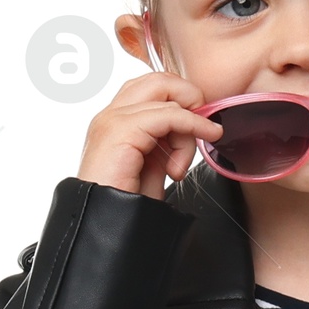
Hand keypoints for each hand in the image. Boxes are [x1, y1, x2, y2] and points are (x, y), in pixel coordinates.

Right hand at [77, 68, 222, 200]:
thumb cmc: (126, 207)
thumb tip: (193, 127)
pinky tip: (203, 138)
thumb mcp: (153, 167)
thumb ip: (166, 141)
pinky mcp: (120, 132)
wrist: (105, 228)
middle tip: (203, 128)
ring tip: (181, 164)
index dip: (182, 101)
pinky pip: (169, 114)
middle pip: (158, 79)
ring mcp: (112, 120)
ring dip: (189, 124)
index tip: (200, 130)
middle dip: (188, 98)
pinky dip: (193, 124)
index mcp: (115, 122)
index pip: (153, 88)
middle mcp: (110, 115)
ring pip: (165, 93)